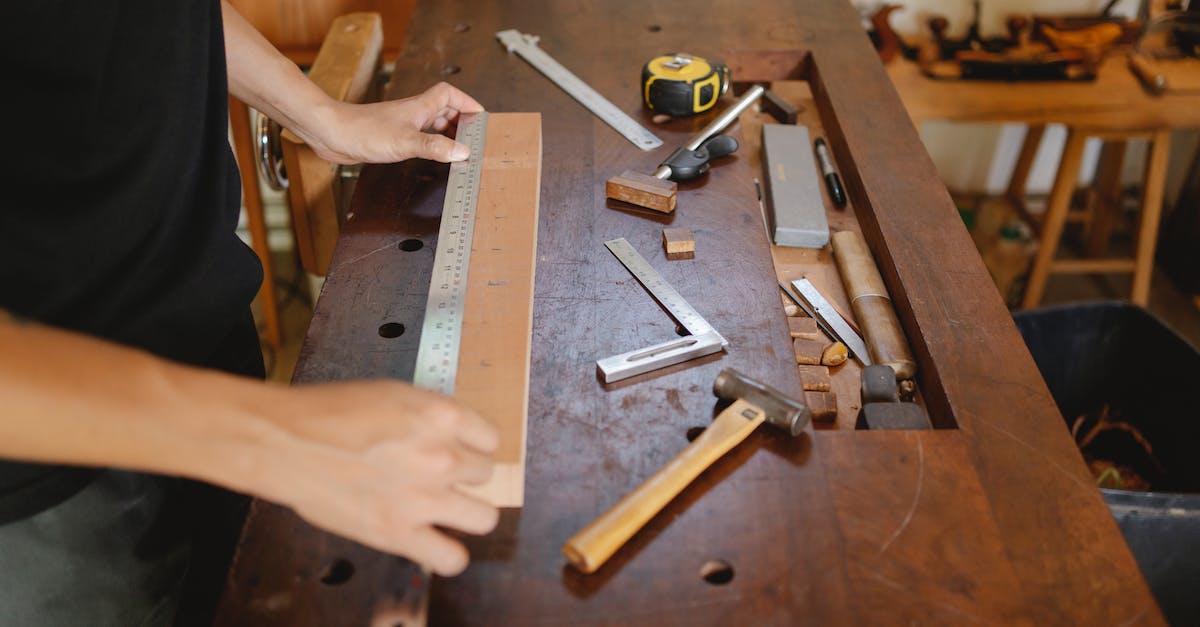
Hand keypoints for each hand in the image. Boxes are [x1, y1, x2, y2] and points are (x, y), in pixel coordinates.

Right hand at [254, 380, 499, 575]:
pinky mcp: (399, 533)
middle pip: (486, 474)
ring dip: (468, 513)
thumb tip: (455, 436)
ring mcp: (423, 498)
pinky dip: (448, 554)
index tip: (462, 449)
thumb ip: (431, 417)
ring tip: (447, 509)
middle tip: (441, 476)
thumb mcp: (394, 393)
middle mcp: (441, 457)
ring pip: (485, 518)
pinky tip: (435, 543)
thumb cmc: (329, 413)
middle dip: (465, 475)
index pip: (491, 437)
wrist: (286, 442)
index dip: (474, 444)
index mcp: (441, 416)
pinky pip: (451, 558)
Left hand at [301, 82, 484, 164]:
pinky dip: (430, 144)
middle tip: (472, 139)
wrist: (331, 133)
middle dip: (460, 123)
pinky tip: (430, 155)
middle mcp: (412, 113)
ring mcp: (402, 124)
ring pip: (431, 124)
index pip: (449, 95)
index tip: (480, 117)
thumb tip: (462, 152)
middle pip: (444, 110)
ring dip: (446, 134)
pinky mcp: (391, 136)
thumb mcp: (406, 142)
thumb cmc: (363, 131)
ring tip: (457, 150)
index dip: (466, 102)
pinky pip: (418, 137)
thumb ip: (435, 147)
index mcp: (419, 107)